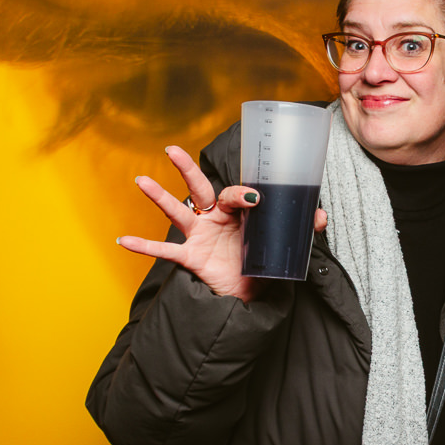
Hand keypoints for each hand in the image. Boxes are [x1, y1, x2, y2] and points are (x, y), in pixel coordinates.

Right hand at [116, 145, 326, 301]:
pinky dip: (143, 246)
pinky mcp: (191, 257)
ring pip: (177, 212)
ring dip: (159, 197)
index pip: (236, 194)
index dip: (243, 194)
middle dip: (186, 168)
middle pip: (199, 189)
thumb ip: (301, 230)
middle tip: (171, 149)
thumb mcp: (283, 245)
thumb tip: (321, 216)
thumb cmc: (262, 263)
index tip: (255, 199)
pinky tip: (123, 240)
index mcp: (238, 213)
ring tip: (141, 181)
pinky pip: (164, 251)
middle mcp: (216, 219)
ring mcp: (200, 237)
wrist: (249, 296)